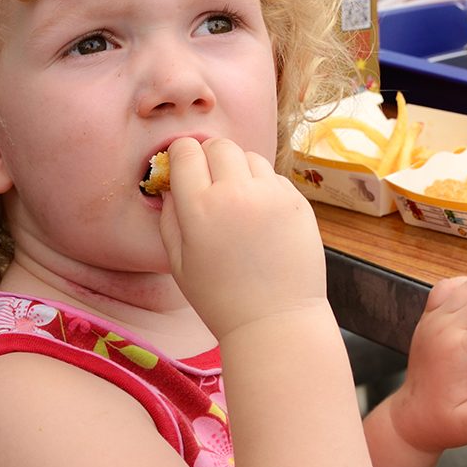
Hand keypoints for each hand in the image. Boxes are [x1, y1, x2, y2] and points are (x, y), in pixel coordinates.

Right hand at [159, 136, 328, 341]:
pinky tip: (261, 217)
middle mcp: (236, 193)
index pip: (186, 151)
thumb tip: (170, 184)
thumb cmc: (220, 298)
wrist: (275, 321)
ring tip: (238, 202)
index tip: (183, 165)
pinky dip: (264, 188)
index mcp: (200, 208)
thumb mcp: (179, 263)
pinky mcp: (297, 201)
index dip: (181, 154)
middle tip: (210, 181)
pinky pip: (274, 177)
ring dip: (239, 170)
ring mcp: (271, 195)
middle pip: (219, 145)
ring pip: (250, 156)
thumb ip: (169, 217)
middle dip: (209, 156)